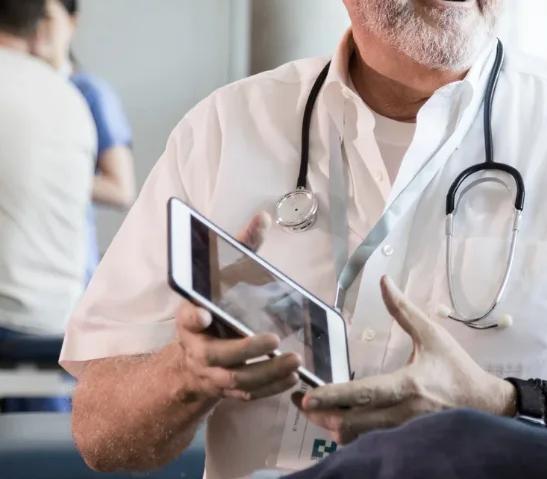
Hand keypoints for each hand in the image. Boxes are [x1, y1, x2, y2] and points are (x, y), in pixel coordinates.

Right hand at [171, 212, 301, 402]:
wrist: (195, 357)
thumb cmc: (216, 308)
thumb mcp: (224, 277)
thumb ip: (241, 249)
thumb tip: (263, 217)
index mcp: (192, 320)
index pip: (186, 318)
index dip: (192, 317)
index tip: (201, 313)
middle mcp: (198, 349)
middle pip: (217, 355)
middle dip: (245, 350)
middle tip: (272, 340)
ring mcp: (211, 373)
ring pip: (236, 380)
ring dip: (267, 373)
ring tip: (295, 360)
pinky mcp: (227, 390)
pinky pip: (249, 395)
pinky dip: (271, 389)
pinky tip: (294, 378)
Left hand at [297, 275, 513, 444]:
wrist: (484, 404)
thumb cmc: (456, 368)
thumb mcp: (433, 336)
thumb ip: (404, 311)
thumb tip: (385, 282)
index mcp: (409, 385)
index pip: (364, 394)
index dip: (334, 396)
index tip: (308, 397)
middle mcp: (403, 412)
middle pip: (351, 423)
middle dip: (322, 416)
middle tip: (304, 404)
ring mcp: (403, 432)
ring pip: (356, 438)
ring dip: (334, 426)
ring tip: (320, 412)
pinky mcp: (404, 442)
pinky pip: (368, 443)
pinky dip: (351, 434)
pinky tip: (344, 421)